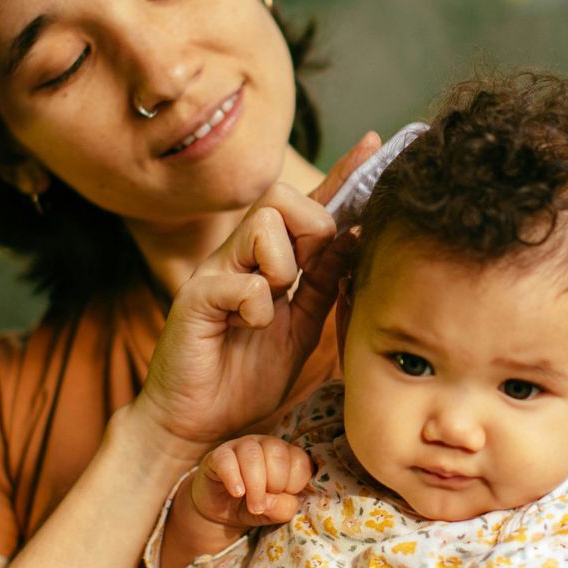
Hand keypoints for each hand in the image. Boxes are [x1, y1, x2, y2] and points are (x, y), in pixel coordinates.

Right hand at [132, 134, 378, 453]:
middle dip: (310, 227)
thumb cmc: (244, 376)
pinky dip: (257, 305)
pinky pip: (241, 282)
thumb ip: (324, 283)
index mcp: (269, 261)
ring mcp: (214, 273)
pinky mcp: (194, 299)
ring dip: (282, 266)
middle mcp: (239, 257)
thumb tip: (356, 237)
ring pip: (260, 226)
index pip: (307, 206)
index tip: (373, 143)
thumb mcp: (301, 326)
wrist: (198, 424)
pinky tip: (249, 327)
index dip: (340, 175)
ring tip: (272, 306)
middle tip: (305, 275)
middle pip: (281, 197)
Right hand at [191, 435, 312, 527]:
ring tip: (254, 507)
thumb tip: (269, 500)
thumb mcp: (275, 513)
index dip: (295, 485)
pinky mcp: (219, 455)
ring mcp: (242, 446)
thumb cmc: (255, 506)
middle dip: (276, 483)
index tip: (283, 497)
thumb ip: (284, 508)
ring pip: (253, 455)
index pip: (300, 461)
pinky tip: (237, 493)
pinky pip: (227, 460)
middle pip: (277, 453)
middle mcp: (266, 444)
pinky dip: (234, 479)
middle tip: (266, 502)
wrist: (222, 512)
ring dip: (256, 485)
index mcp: (287, 455)